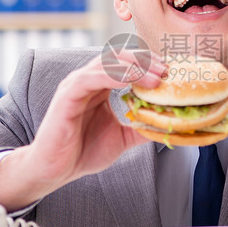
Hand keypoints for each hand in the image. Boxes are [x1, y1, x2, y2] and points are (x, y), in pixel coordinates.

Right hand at [0, 50, 165, 210]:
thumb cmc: (84, 151)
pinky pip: (90, 78)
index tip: (171, 72)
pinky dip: (111, 75)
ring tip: (156, 77)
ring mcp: (77, 85)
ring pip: (107, 62)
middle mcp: (89, 80)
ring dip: (134, 66)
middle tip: (167, 71)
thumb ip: (142, 127)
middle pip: (119, 56)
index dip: (150, 64)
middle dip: (146, 60)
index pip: (127, 63)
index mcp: (101, 85)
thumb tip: (169, 124)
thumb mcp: (122, 137)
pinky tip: (129, 80)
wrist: (56, 170)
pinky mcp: (67, 95)